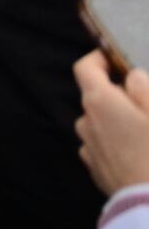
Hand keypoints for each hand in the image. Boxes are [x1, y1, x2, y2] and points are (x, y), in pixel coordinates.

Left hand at [79, 53, 148, 194]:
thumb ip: (143, 88)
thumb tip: (131, 76)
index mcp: (99, 102)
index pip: (85, 68)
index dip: (100, 59)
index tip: (117, 60)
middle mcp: (85, 122)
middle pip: (98, 97)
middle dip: (120, 95)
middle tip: (148, 105)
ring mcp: (88, 147)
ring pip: (102, 123)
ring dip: (121, 120)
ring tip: (148, 133)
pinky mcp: (96, 169)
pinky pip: (105, 145)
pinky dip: (119, 142)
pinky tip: (143, 154)